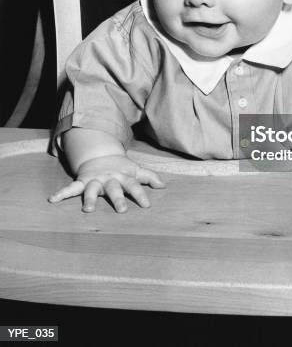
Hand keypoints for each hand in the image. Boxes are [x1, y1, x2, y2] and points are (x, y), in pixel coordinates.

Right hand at [48, 154, 164, 212]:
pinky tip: (52, 200)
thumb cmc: (121, 168)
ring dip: (90, 199)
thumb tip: (164, 186)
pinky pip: (71, 187)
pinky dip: (61, 193)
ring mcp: (95, 179)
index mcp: (123, 176)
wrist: (100, 156)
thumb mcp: (135, 170)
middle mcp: (109, 178)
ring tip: (88, 210)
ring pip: (92, 189)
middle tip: (122, 210)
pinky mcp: (82, 180)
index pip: (134, 185)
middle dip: (118, 198)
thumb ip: (149, 177)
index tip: (147, 206)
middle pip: (114, 189)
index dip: (141, 194)